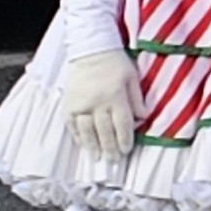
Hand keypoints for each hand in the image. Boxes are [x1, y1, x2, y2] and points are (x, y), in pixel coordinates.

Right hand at [58, 45, 135, 159]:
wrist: (90, 49)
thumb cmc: (115, 63)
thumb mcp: (133, 78)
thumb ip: (138, 100)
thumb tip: (142, 120)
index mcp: (115, 96)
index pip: (122, 124)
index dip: (125, 139)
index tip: (127, 150)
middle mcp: (96, 102)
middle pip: (104, 131)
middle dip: (110, 148)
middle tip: (114, 160)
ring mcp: (80, 104)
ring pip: (86, 131)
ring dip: (93, 146)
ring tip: (98, 158)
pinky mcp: (68, 104)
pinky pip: (71, 125)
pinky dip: (77, 136)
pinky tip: (83, 145)